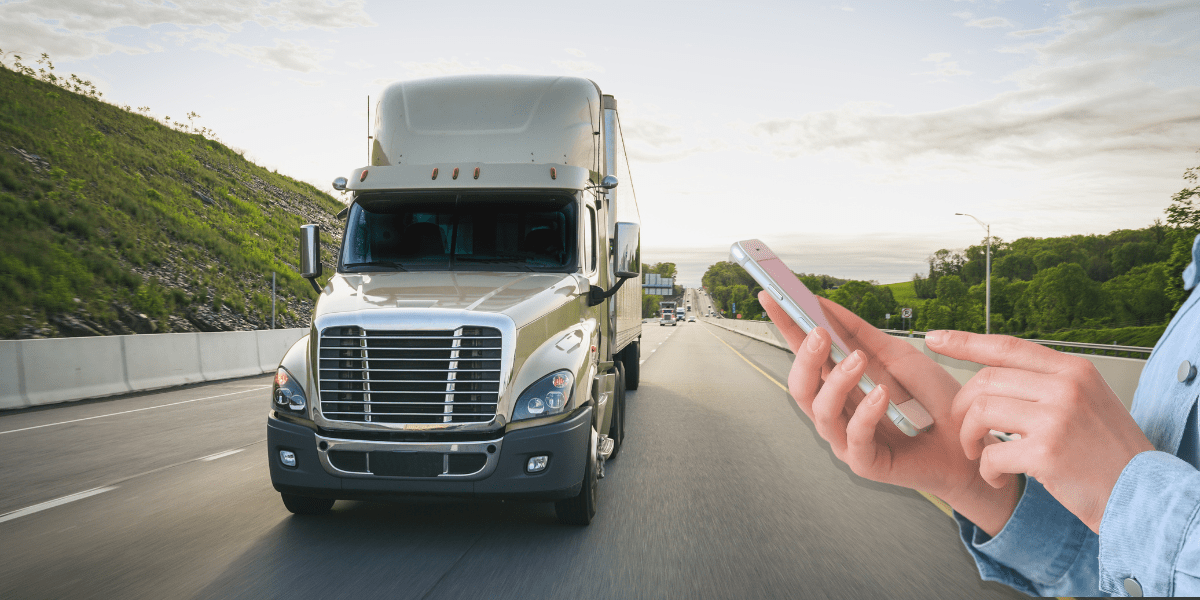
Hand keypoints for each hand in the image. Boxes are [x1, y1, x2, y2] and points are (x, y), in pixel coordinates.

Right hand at [760, 292, 1020, 534]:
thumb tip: (825, 304)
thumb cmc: (933, 403)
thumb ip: (860, 334)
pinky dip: (866, 413)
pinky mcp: (865, 463)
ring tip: (858, 359)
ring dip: (836, 381)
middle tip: (818, 332)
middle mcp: (837, 412)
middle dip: (804, 357)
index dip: (785, 326)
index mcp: (839, 385)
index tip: (771, 296)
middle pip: (800, 386)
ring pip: (821, 411)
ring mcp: (847, 439)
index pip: (804, 354)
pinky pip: (854, 438)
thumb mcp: (898, 356)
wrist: (969, 443)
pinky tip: (882, 394)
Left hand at [929, 330, 1154, 532]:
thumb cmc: (1110, 453)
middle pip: (985, 381)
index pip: (1007, 346)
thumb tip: (995, 373)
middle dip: (963, 408)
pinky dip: (987, 470)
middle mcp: (1066, 387)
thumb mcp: (1087, 400)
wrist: (1142, 494)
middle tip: (966, 431)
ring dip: (968, 438)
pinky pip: (992, 453)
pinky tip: (999, 478)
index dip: (965, 341)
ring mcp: (1057, 418)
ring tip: (979, 454)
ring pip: (981, 412)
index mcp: (1073, 370)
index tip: (933, 338)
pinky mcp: (1047, 452)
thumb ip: (1047, 383)